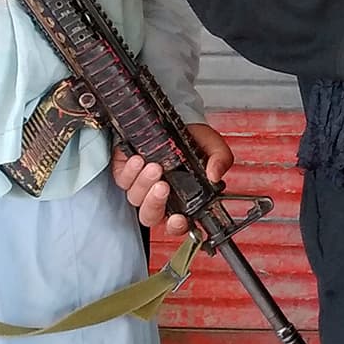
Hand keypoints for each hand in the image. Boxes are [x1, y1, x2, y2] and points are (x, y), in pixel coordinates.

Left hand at [114, 122, 234, 236]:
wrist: (172, 117)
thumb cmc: (192, 137)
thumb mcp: (212, 146)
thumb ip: (220, 159)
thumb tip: (215, 175)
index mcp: (183, 197)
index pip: (177, 223)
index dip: (176, 226)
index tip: (179, 218)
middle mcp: (160, 195)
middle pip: (151, 215)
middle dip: (155, 203)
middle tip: (163, 186)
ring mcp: (141, 186)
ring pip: (135, 198)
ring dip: (144, 184)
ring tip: (154, 166)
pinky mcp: (125, 173)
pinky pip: (122, 181)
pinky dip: (129, 172)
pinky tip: (139, 160)